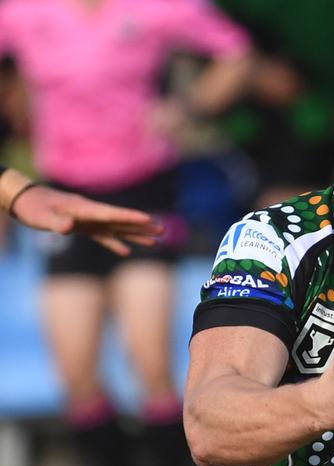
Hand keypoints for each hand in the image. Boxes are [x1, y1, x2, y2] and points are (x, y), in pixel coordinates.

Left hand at [12, 186, 163, 255]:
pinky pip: (104, 237)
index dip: (130, 216)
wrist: (25, 200)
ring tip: (155, 241)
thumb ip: (57, 221)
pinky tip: (127, 252)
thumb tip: (69, 227)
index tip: (148, 218)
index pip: (111, 214)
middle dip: (142, 226)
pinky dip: (115, 243)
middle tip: (163, 229)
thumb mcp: (42, 216)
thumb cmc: (33, 207)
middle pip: (121, 221)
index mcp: (84, 209)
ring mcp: (89, 221)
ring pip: (117, 229)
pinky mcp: (84, 228)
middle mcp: (91, 215)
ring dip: (135, 235)